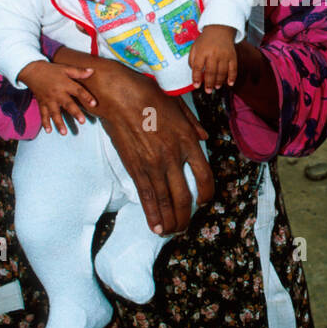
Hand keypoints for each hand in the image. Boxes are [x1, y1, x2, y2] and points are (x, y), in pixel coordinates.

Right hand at [18, 59, 95, 134]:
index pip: (78, 90)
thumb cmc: (51, 69)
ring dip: (59, 123)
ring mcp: (49, 99)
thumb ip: (79, 72)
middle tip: (82, 121)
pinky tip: (49, 131)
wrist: (32, 70)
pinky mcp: (41, 103)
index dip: (86, 97)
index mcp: (65, 84)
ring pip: (54, 112)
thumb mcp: (65, 68)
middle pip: (67, 104)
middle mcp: (57, 93)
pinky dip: (45, 123)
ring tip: (64, 133)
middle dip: (75, 113)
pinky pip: (43, 114)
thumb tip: (92, 71)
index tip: (94, 104)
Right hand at [52, 48, 213, 232]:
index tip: (204, 201)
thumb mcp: (178, 105)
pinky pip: (147, 197)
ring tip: (172, 231)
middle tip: (185, 226)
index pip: (204, 175)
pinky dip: (152, 215)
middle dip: (187, 216)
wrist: (120, 96)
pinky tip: (156, 227)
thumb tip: (205, 137)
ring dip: (171, 221)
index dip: (206, 193)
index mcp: (187, 141)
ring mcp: (154, 164)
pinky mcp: (135, 168)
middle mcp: (173, 156)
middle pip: (185, 196)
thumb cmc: (149, 95)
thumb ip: (193, 124)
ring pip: (166, 202)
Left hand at [189, 26, 237, 92]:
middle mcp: (213, 53)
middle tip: (207, 91)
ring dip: (219, 82)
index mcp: (202, 51)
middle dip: (209, 83)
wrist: (220, 29)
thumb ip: (192, 60)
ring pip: (222, 72)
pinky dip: (232, 77)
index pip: (198, 67)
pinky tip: (230, 83)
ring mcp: (224, 55)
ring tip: (216, 87)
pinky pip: (233, 68)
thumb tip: (194, 73)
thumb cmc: (205, 40)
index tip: (196, 85)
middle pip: (211, 72)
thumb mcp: (195, 47)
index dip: (197, 77)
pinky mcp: (232, 56)